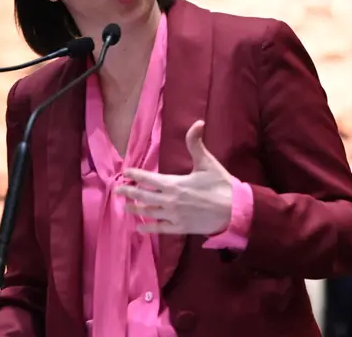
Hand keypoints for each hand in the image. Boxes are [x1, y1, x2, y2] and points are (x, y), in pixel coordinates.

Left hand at [115, 120, 233, 234]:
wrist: (233, 211)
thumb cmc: (221, 186)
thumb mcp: (208, 162)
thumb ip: (196, 144)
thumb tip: (198, 123)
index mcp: (174, 183)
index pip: (148, 178)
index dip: (135, 174)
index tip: (125, 172)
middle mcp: (169, 200)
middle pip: (142, 196)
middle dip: (128, 192)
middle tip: (117, 190)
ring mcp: (173, 216)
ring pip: (148, 212)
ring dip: (135, 208)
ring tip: (126, 206)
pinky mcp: (179, 228)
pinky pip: (159, 229)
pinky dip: (147, 227)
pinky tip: (139, 227)